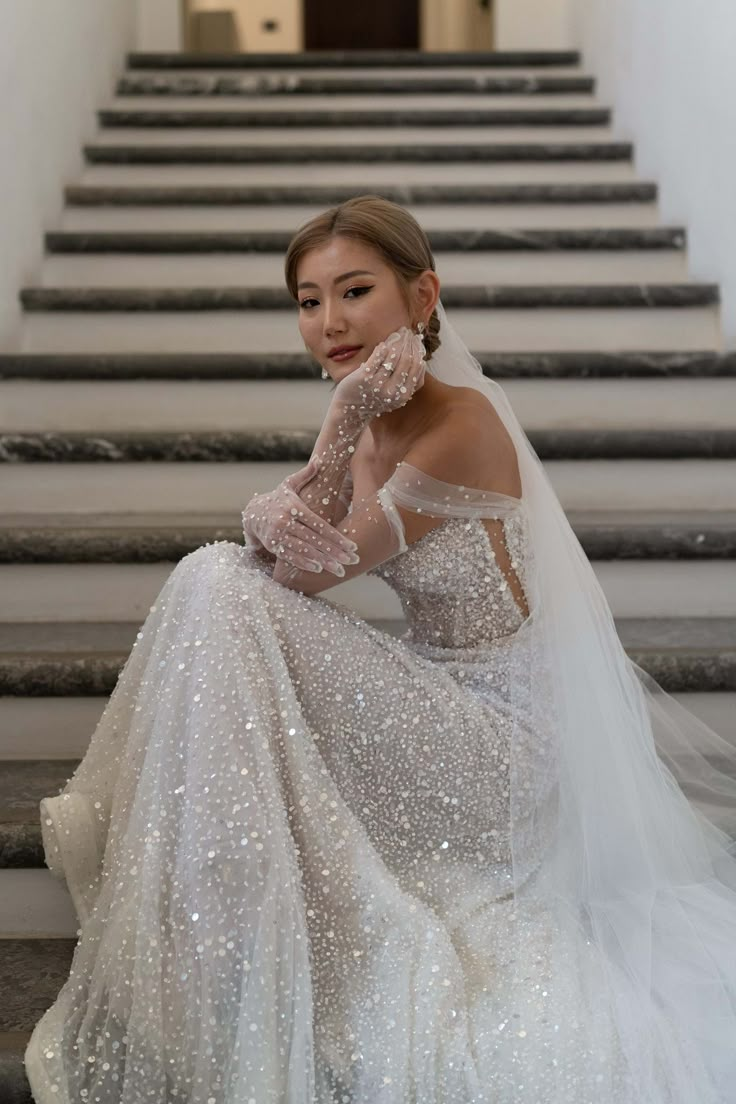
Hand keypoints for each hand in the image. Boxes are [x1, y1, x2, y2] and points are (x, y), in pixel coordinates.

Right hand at [241, 457, 358, 573]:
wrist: (251, 512)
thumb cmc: (277, 499)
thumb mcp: (289, 485)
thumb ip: (306, 474)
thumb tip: (320, 460)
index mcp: (293, 507)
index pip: (319, 525)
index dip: (337, 537)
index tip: (352, 547)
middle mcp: (285, 521)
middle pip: (314, 540)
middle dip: (334, 552)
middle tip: (351, 561)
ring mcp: (278, 535)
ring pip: (304, 551)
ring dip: (323, 561)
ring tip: (339, 569)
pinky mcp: (272, 546)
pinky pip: (291, 557)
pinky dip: (304, 564)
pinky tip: (318, 569)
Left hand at [332, 326, 426, 422]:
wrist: (349, 410)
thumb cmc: (374, 398)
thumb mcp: (395, 395)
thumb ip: (407, 381)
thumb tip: (421, 358)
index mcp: (404, 395)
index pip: (417, 366)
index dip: (417, 350)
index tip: (415, 340)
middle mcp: (393, 391)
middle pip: (407, 359)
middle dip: (408, 342)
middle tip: (407, 332)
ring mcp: (378, 385)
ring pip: (393, 356)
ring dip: (396, 341)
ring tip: (397, 334)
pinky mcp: (364, 378)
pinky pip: (377, 357)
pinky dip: (382, 348)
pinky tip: (383, 344)